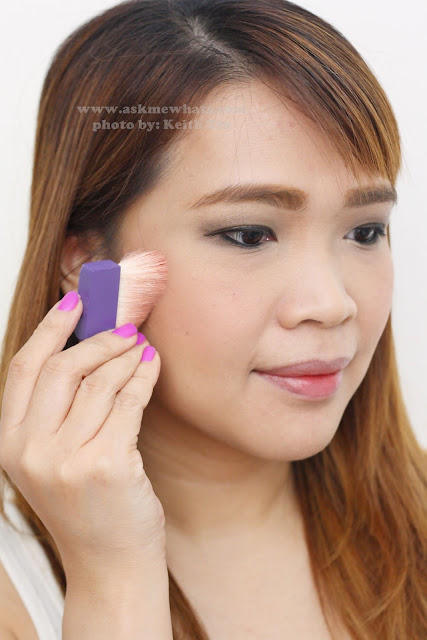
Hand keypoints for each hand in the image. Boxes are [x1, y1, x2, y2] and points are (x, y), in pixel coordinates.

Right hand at [0, 292, 165, 581]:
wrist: (110, 564)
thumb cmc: (89, 506)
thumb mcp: (56, 457)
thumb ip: (61, 408)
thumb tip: (89, 345)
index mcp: (10, 443)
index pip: (24, 367)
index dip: (50, 328)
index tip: (74, 303)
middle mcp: (30, 450)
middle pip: (63, 368)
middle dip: (99, 338)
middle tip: (125, 325)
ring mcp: (66, 460)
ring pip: (101, 381)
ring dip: (127, 355)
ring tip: (143, 346)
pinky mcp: (107, 465)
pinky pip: (129, 401)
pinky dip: (144, 377)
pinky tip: (152, 367)